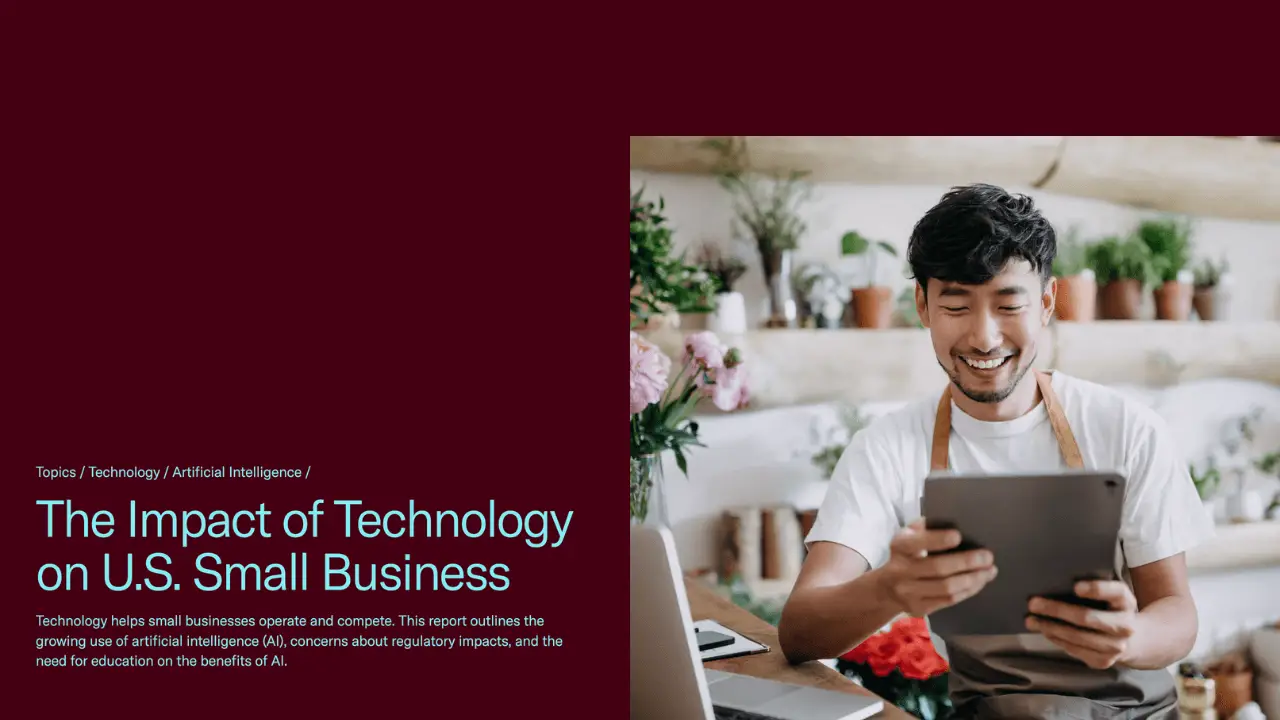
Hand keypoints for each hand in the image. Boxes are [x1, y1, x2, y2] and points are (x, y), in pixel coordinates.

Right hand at [877, 519, 997, 617]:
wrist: (887, 588)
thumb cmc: (907, 554)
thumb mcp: (909, 536)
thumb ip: (926, 528)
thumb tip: (958, 521)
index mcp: (899, 546)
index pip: (918, 543)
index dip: (938, 540)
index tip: (958, 536)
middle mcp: (900, 570)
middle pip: (938, 568)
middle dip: (967, 562)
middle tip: (988, 557)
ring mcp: (908, 592)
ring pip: (947, 588)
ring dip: (972, 579)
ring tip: (989, 571)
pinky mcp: (919, 608)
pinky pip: (949, 601)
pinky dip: (968, 591)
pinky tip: (979, 582)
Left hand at [1025, 580, 1138, 668]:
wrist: (1133, 640)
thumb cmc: (1110, 609)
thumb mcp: (1110, 595)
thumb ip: (1093, 588)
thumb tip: (1054, 583)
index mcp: (1126, 602)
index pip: (1115, 592)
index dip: (1096, 589)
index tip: (1075, 587)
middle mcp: (1125, 626)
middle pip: (1087, 617)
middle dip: (1056, 610)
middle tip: (1032, 603)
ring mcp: (1115, 647)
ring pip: (1077, 637)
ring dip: (1050, 628)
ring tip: (1031, 620)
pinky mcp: (1104, 661)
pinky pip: (1074, 649)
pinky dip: (1056, 639)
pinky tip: (1044, 631)